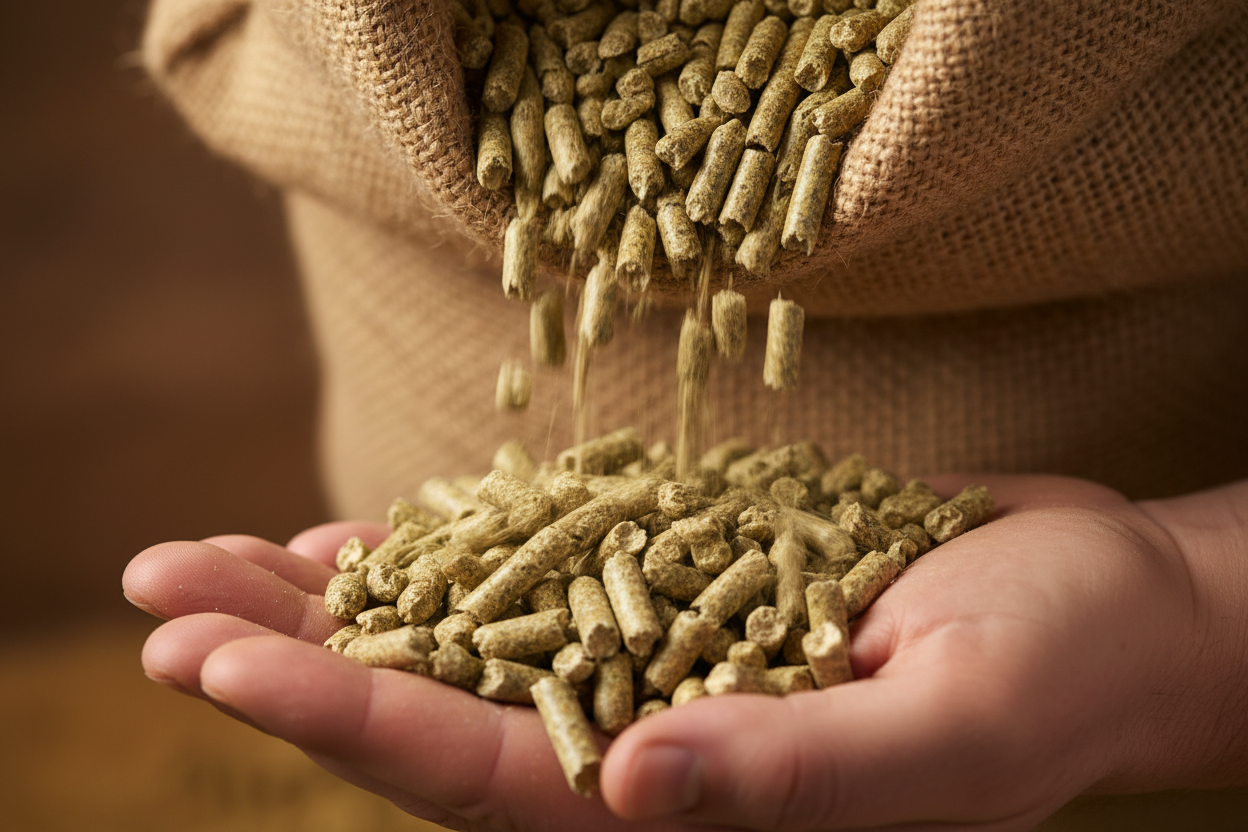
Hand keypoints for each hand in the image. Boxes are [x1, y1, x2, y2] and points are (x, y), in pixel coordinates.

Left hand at [123, 476, 1247, 830]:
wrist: (1096, 604)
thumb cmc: (1053, 667)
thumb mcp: (948, 725)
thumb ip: (796, 769)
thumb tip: (632, 788)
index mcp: (695, 813)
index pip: (484, 783)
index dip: (344, 726)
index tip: (215, 666)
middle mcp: (647, 753)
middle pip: (430, 717)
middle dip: (287, 662)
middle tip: (156, 591)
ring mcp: (649, 671)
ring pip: (456, 647)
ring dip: (329, 607)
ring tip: (205, 556)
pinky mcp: (669, 600)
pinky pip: (526, 586)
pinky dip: (433, 561)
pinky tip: (347, 540)